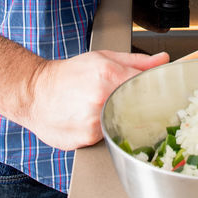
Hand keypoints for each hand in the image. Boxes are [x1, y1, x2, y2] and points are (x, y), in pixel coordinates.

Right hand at [24, 50, 169, 149]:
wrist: (35, 92)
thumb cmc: (68, 74)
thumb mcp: (103, 58)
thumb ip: (137, 62)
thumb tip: (162, 60)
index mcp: (109, 75)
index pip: (148, 87)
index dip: (156, 92)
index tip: (160, 96)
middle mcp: (102, 99)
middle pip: (139, 109)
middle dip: (138, 107)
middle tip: (126, 102)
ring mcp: (94, 121)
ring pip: (124, 125)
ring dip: (120, 120)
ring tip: (101, 109)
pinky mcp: (87, 138)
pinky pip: (108, 137)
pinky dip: (105, 130)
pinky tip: (92, 120)